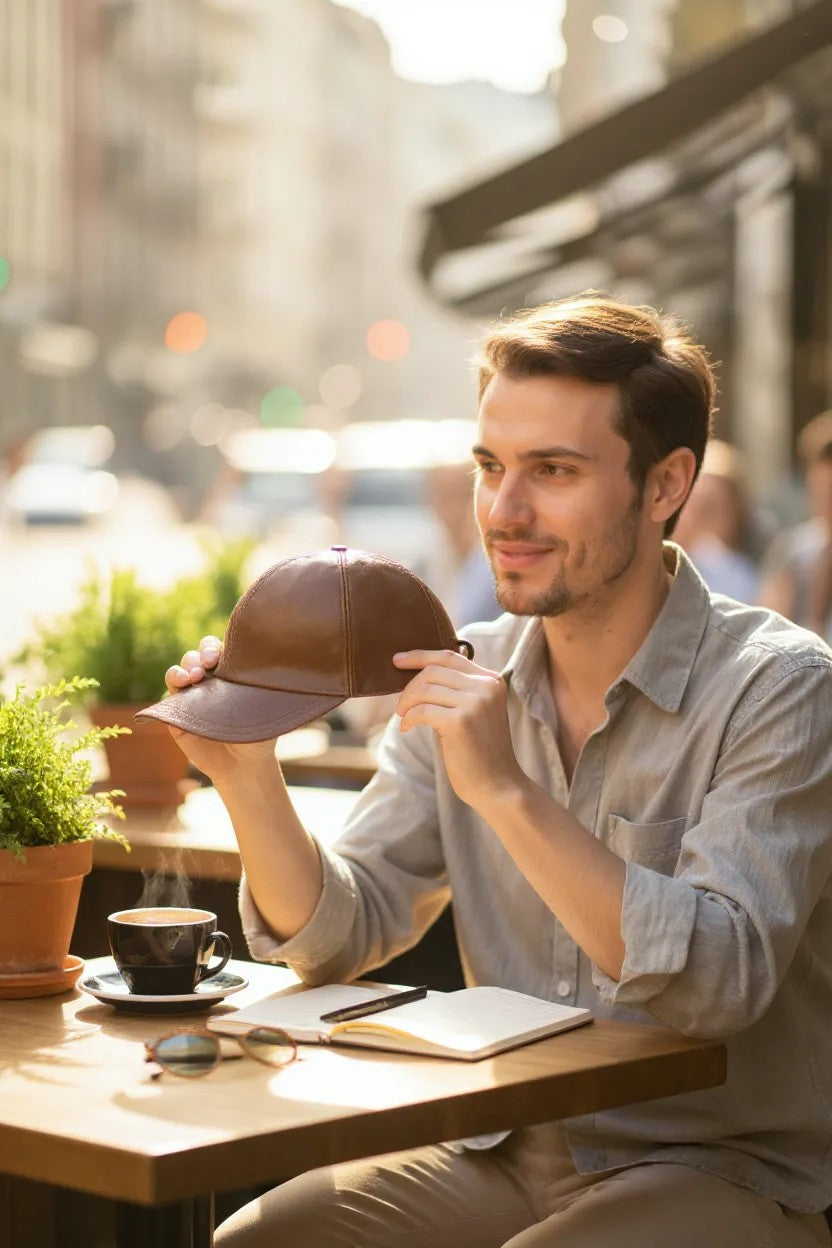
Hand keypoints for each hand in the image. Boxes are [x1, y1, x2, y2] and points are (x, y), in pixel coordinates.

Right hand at [164, 636, 277, 784]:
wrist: (242, 765)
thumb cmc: (260, 734)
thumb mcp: (265, 708)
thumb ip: (262, 686)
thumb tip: (278, 665)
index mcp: (234, 672)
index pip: (225, 648)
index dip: (222, 646)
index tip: (225, 656)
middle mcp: (213, 677)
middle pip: (202, 651)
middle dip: (204, 651)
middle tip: (210, 662)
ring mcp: (194, 691)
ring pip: (185, 665)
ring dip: (187, 665)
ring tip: (194, 676)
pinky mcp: (177, 707)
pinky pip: (170, 686)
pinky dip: (173, 679)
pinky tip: (181, 683)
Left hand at [392, 648, 524, 810]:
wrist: (498, 785)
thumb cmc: (481, 752)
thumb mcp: (475, 712)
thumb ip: (457, 691)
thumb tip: (419, 676)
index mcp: (491, 680)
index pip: (449, 657)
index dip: (419, 656)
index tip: (397, 660)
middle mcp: (486, 686)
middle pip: (433, 671)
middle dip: (409, 687)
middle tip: (400, 706)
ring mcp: (475, 702)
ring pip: (425, 689)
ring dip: (406, 703)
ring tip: (403, 718)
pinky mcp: (461, 721)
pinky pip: (422, 710)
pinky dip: (408, 718)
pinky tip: (408, 728)